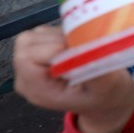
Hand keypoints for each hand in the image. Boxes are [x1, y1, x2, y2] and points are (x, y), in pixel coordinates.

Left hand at [13, 26, 133, 132]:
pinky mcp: (40, 52)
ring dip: (60, 36)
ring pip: (35, 35)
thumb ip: (93, 69)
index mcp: (38, 91)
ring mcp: (32, 64)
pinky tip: (76, 47)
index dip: (51, 48)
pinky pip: (44, 32)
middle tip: (79, 48)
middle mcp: (28, 78)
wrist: (107, 100)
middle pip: (27, 44)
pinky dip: (61, 33)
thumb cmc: (106, 96)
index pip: (27, 58)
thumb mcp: (106, 87)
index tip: (77, 51)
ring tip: (79, 49)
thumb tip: (87, 47)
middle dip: (55, 40)